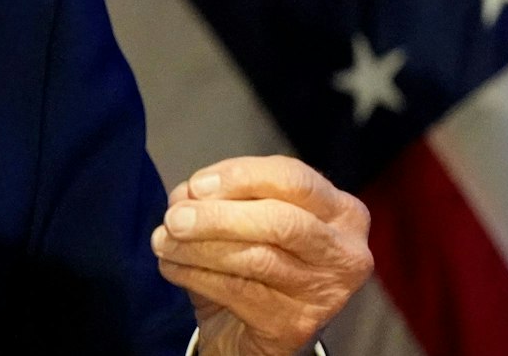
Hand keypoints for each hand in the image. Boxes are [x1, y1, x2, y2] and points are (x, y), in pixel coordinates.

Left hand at [150, 155, 371, 355]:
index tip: (196, 185)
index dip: (240, 176)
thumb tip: (188, 195)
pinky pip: (237, 291)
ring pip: (256, 258)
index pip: (293, 178)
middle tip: (174, 218)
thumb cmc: (254, 258)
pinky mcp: (295, 324)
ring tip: (163, 242)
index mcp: (341, 211)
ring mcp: (324, 292)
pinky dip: (195, 275)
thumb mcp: (245, 216)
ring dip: (198, 247)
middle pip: (280, 220)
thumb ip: (222, 196)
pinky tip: (173, 267)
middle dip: (218, 216)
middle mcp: (344, 252)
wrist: (253, 330)